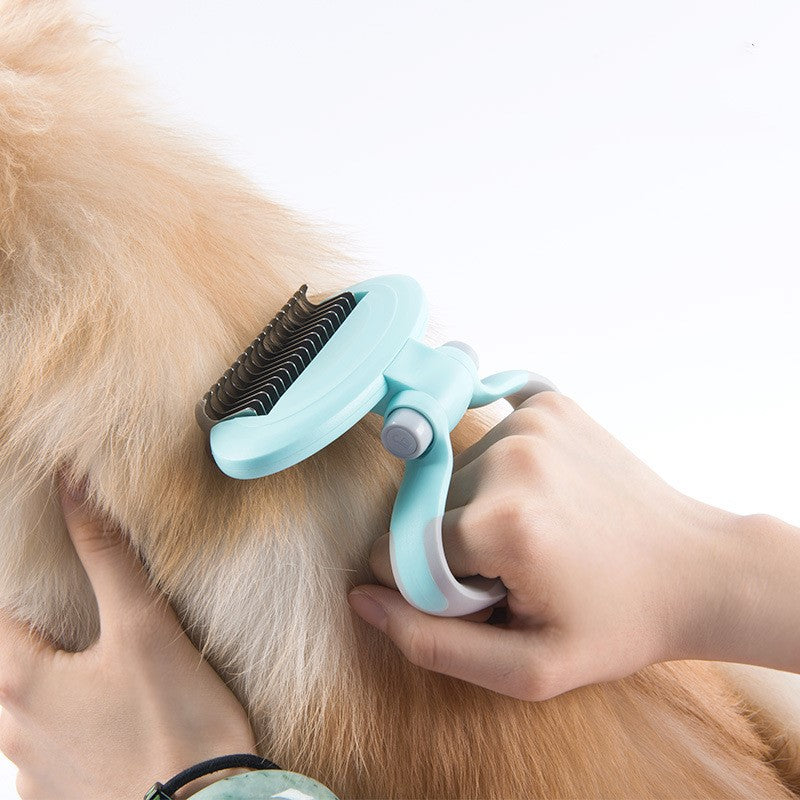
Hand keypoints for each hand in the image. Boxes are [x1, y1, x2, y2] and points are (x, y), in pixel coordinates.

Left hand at [0, 478, 255, 799]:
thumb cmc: (178, 725)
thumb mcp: (146, 630)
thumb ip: (107, 556)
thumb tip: (73, 486)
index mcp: (23, 681)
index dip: (9, 582)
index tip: (36, 568)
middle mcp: (13, 732)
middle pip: (3, 663)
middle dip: (31, 634)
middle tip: (71, 617)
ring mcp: (34, 776)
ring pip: (19, 715)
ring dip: (46, 685)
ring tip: (94, 670)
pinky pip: (45, 758)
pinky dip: (66, 731)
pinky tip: (107, 726)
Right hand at [349, 392, 744, 700]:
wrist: (696, 567)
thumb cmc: (617, 622)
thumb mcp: (528, 667)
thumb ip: (431, 642)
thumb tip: (361, 597)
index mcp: (502, 523)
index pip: (399, 553)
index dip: (431, 588)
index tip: (484, 598)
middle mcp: (509, 457)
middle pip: (424, 510)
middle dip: (453, 546)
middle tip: (517, 570)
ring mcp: (530, 422)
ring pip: (452, 474)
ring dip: (475, 506)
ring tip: (536, 533)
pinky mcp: (546, 403)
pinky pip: (486, 434)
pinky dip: (499, 467)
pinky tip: (541, 491)